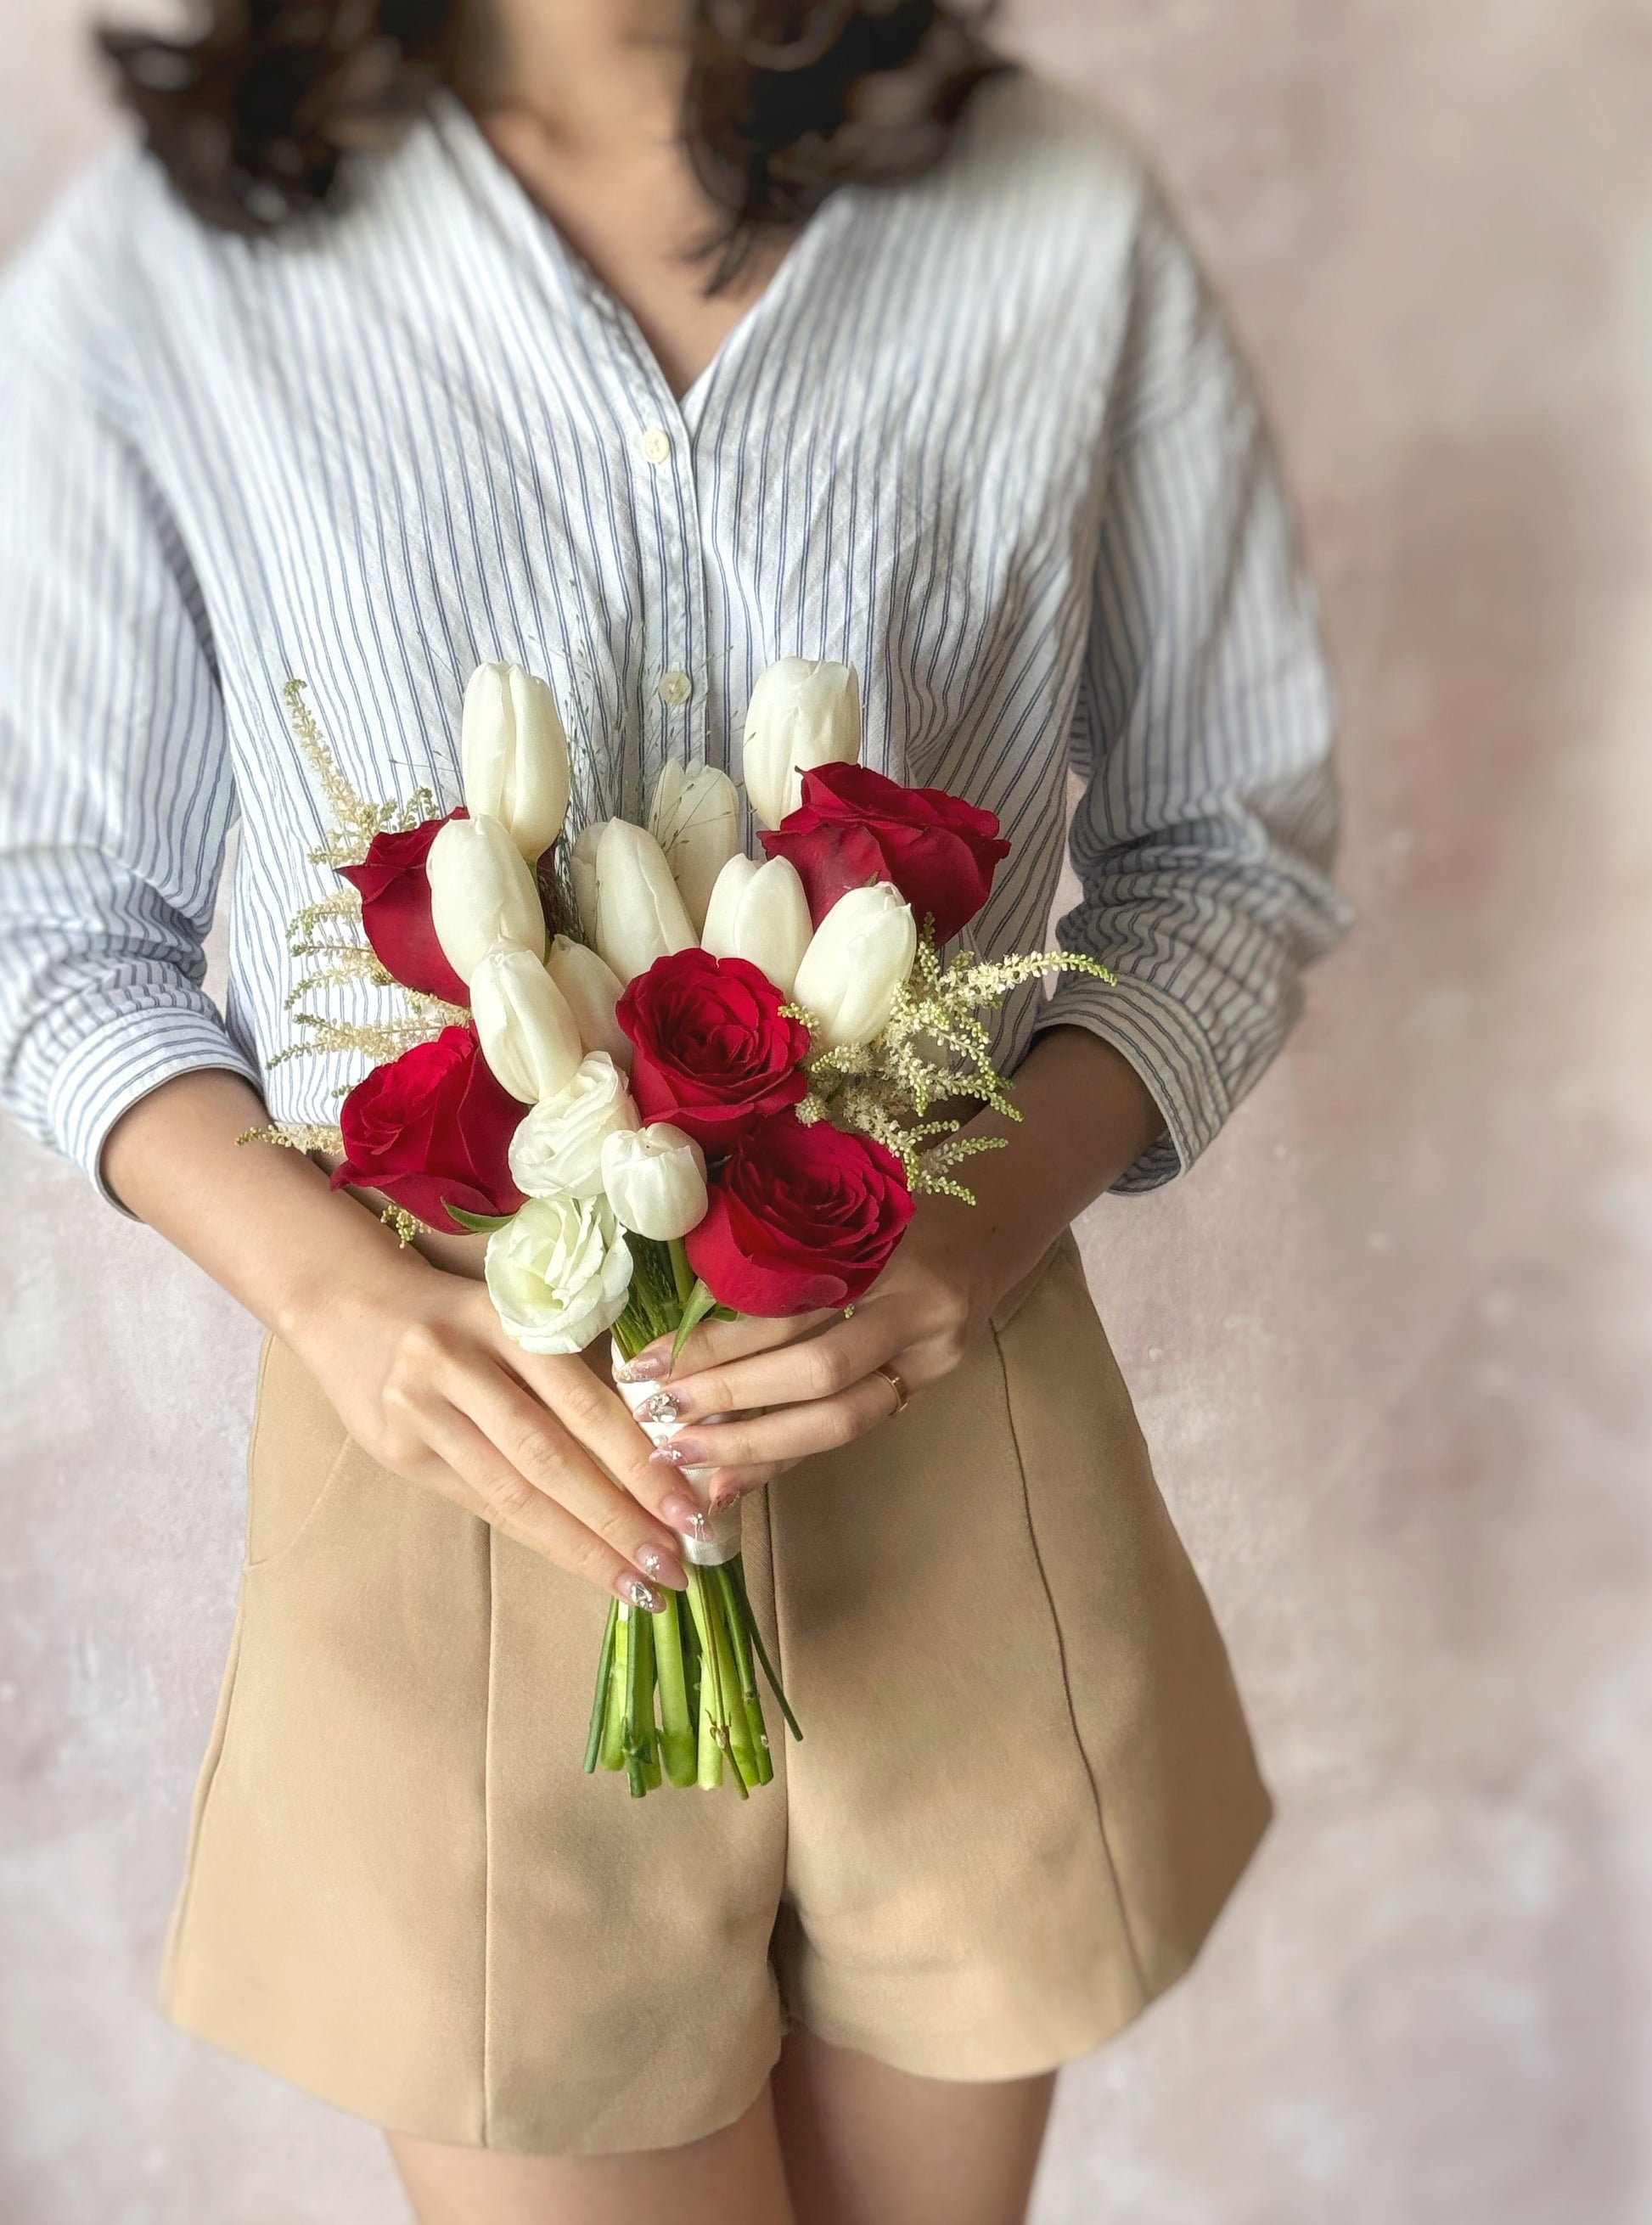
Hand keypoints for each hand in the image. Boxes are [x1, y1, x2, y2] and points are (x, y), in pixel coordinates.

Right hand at [284, 1242, 696, 1609]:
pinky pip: (480, 1503)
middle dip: (616, 1520)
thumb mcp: (521, 1318)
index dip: (638, 1465)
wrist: (351, 1304)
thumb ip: (578, 1369)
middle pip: (548, 1459)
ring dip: (580, 1546)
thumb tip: (661, 1446)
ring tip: (636, 1584)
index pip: (583, 1405)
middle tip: (673, 1567)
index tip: (688, 1513)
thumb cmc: (464, 1311)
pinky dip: (536, 1535)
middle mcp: (458, 1365)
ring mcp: (420, 1412)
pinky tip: (580, 1560)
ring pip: (512, 1493)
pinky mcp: (398, 1452)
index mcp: (507, 1322)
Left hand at [619, 1194, 1003, 1503]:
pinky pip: (847, 1435)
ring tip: (686, 1458)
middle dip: (732, 1398)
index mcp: (890, 1250)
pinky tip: (733, 1482)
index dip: (718, 1342)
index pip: (796, 1305)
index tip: (649, 1361)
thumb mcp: (841, 1212)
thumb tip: (678, 1308)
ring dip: (754, 1446)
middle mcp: (918, 1311)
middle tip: (660, 1417)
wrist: (986, 1235)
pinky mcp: (923, 1391)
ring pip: (839, 1421)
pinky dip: (785, 1460)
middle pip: (820, 1371)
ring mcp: (929, 1360)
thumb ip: (780, 1254)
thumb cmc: (894, 1215)